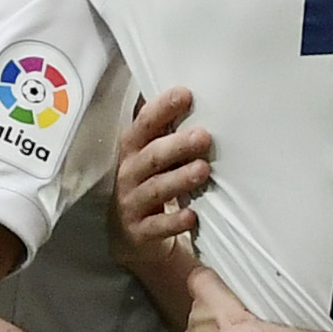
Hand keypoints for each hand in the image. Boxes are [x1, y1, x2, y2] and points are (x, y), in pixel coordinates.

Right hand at [113, 87, 210, 283]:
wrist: (131, 237)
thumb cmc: (149, 185)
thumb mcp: (153, 160)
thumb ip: (167, 136)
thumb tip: (194, 100)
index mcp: (133, 151)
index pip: (143, 125)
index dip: (161, 109)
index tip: (185, 94)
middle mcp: (128, 174)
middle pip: (151, 157)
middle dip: (177, 145)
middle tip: (204, 136)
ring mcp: (131, 204)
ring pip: (155, 189)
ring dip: (179, 179)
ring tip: (203, 170)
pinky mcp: (139, 232)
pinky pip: (157, 226)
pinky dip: (174, 221)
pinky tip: (191, 216)